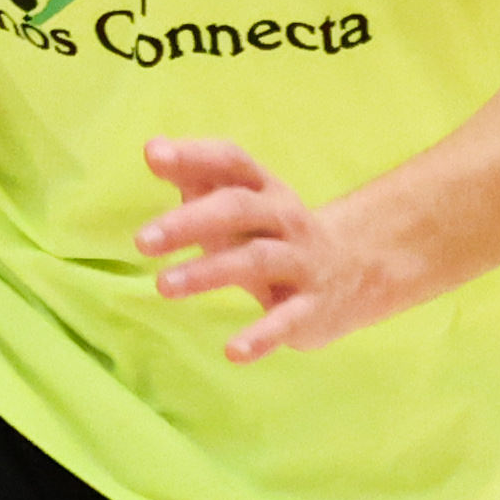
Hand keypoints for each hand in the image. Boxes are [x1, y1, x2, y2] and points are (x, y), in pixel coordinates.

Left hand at [136, 137, 448, 360]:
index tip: (154, 157)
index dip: (194, 156)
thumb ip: (198, 176)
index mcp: (264, 189)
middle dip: (190, 221)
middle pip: (239, 208)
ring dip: (209, 272)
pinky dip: (261, 336)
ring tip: (163, 285)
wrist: (358, 271)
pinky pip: (286, 320)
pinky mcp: (312, 308)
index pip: (231, 162)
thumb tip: (152, 148)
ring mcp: (301, 262)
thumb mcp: (243, 202)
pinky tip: (233, 352)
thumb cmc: (274, 233)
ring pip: (256, 260)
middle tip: (142, 240)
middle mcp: (285, 218)